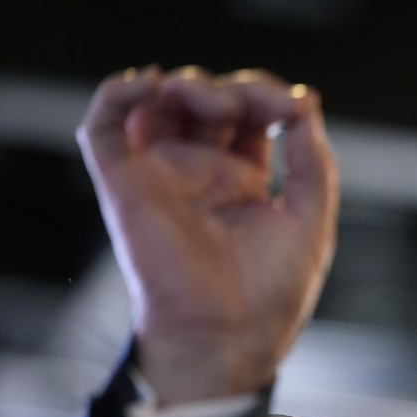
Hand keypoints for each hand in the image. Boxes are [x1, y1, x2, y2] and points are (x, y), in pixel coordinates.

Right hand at [77, 66, 338, 404]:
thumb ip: (312, 162)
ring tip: (219, 105)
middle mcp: (201, 173)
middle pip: (208, 100)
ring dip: (190, 84)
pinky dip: (121, 91)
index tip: (297, 107)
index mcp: (244, 181)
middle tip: (261, 105)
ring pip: (161, 101)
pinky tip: (151, 84)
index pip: (251, 115)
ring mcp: (161, 174)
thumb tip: (305, 106)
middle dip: (239, 87)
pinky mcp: (124, 182)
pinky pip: (104, 124)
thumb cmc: (271, 291)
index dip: (271, 96)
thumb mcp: (311, 218)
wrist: (230, 333)